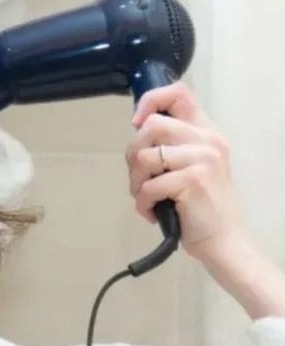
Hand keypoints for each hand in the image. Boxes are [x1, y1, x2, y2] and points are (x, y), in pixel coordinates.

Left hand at [126, 82, 284, 318]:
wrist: (223, 241)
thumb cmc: (200, 207)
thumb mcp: (191, 167)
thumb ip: (171, 147)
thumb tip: (137, 132)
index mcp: (206, 132)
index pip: (178, 93)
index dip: (150, 101)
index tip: (137, 124)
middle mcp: (207, 140)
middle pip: (151, 126)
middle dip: (133, 155)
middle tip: (139, 180)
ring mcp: (202, 158)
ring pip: (143, 157)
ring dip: (135, 184)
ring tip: (147, 199)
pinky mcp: (193, 180)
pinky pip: (147, 186)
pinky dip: (142, 204)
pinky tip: (152, 213)